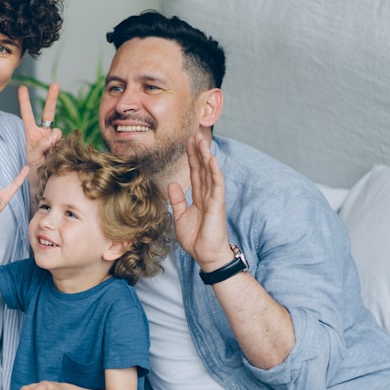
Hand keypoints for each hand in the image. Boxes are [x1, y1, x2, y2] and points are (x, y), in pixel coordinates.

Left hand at [18, 83, 61, 169]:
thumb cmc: (35, 169)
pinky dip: (61, 148)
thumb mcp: (33, 157)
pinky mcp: (65, 144)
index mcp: (32, 134)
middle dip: (52, 98)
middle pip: (49, 112)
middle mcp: (44, 133)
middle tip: (55, 84)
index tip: (22, 88)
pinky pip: (65, 142)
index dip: (25, 101)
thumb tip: (54, 134)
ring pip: (57, 132)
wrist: (45, 181)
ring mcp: (55, 138)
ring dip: (53, 141)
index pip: (27, 115)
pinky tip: (57, 156)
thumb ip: (41, 145)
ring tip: (48, 154)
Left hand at [168, 133, 233, 269]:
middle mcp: (207, 195)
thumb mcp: (180, 217)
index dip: (191, 158)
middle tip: (194, 134)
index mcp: (199, 197)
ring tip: (202, 141)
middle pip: (202, 169)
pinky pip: (216, 185)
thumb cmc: (196, 239)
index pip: (194, 173)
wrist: (206, 256)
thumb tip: (172, 184)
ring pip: (209, 173)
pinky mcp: (218, 205)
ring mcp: (214, 199)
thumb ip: (177, 200)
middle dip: (198, 151)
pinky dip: (214, 172)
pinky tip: (212, 160)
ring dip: (206, 156)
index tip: (187, 142)